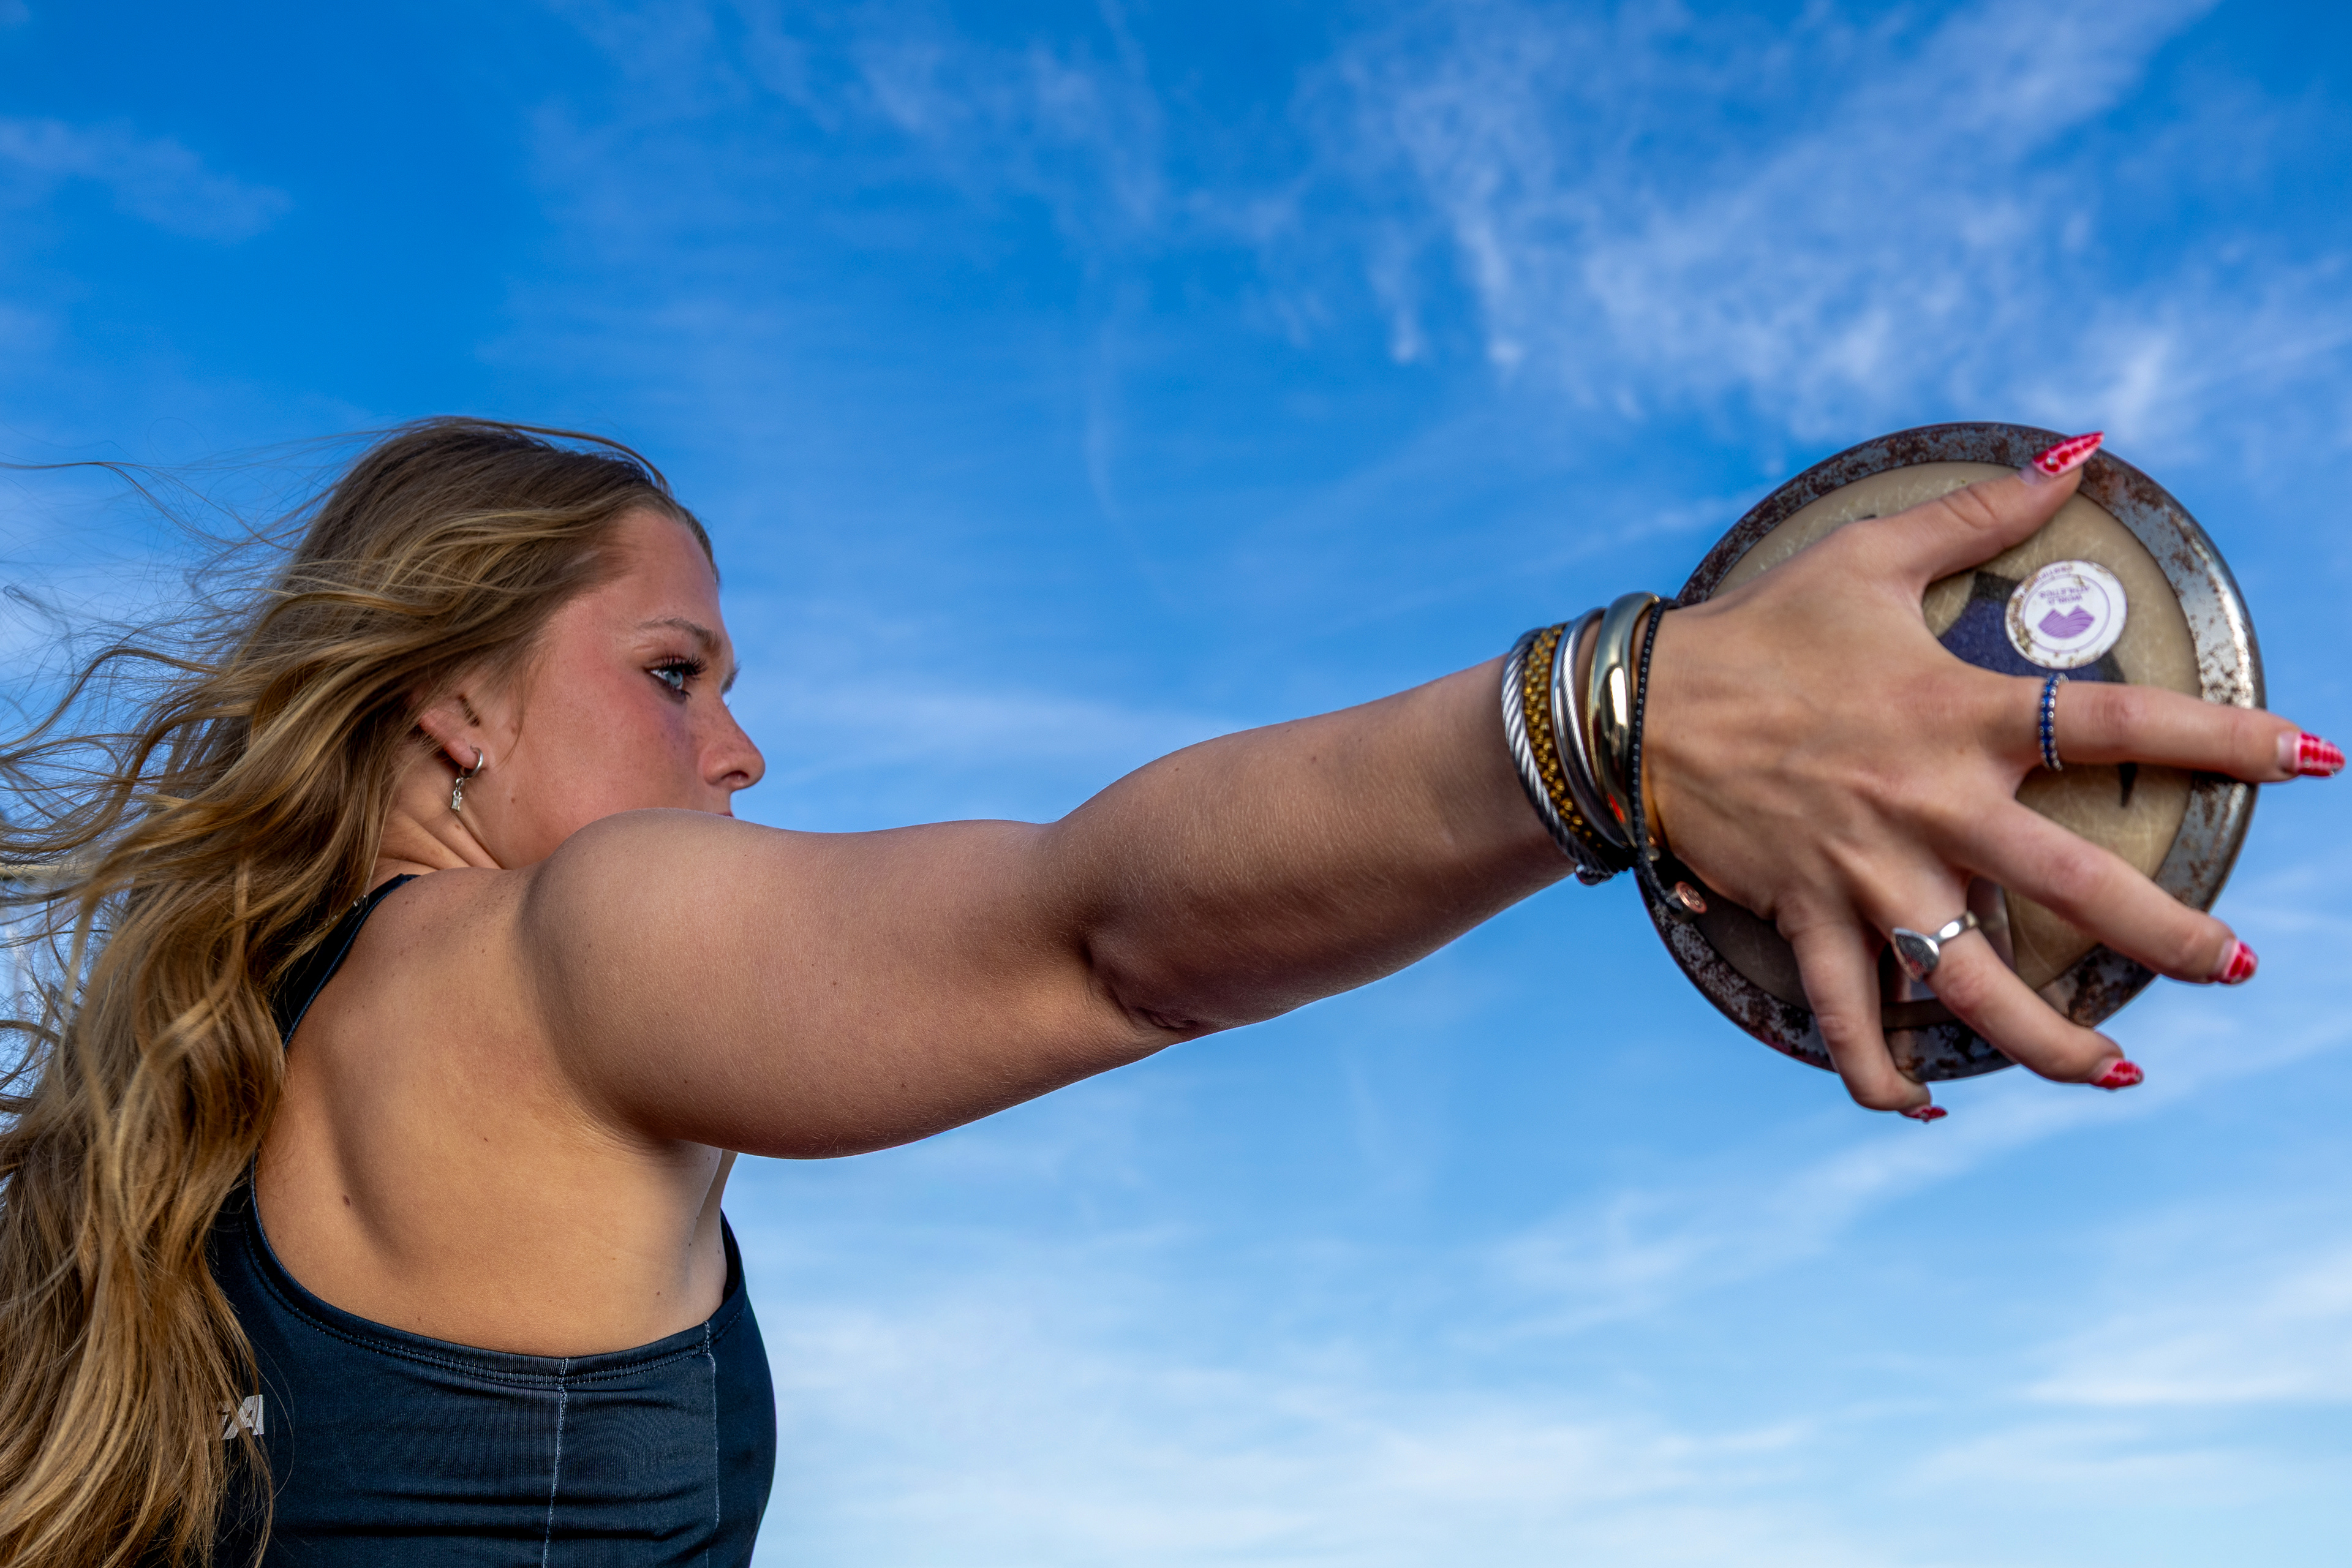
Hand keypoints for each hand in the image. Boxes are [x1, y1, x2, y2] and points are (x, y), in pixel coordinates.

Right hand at [1642, 438, 2338, 1116]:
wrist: (1641, 706)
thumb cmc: (1759, 626)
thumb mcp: (1869, 554)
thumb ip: (1980, 511)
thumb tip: (2080, 449)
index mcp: (1960, 715)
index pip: (2119, 725)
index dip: (2225, 741)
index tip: (2316, 760)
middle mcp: (1930, 807)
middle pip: (2075, 891)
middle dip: (2171, 938)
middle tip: (2238, 965)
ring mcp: (1868, 874)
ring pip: (1975, 987)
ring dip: (2054, 1045)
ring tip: (2120, 1074)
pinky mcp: (1807, 916)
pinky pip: (1849, 1018)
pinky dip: (1881, 1075)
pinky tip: (1921, 1107)